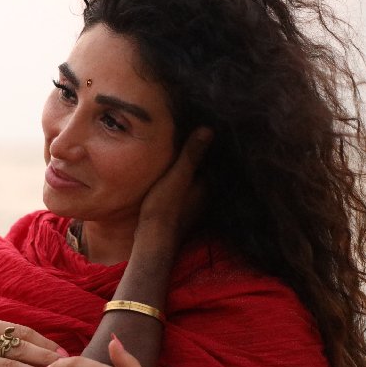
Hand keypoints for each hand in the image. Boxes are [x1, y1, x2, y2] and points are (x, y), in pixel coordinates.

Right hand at [137, 126, 212, 243]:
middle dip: (199, 156)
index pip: (212, 160)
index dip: (206, 145)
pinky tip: (174, 175)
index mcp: (207, 184)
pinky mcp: (182, 211)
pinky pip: (186, 190)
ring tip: (181, 151)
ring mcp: (194, 205)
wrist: (153, 239)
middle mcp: (205, 195)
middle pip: (204, 170)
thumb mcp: (177, 176)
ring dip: (190, 169)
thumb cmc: (164, 207)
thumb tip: (209, 130)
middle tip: (192, 135)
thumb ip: (192, 155)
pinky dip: (183, 181)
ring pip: (195, 181)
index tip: (202, 127)